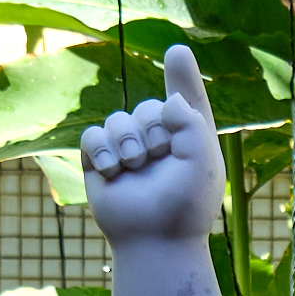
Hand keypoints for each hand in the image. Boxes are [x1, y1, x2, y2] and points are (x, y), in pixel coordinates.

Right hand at [80, 44, 222, 245]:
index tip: (177, 54)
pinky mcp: (100, 164)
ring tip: (133, 166)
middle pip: (147, 108)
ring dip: (126, 140)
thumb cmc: (184, 205)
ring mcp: (127, 152)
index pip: (185, 102)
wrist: (155, 241)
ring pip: (118, 119)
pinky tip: (111, 171)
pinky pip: (92, 136)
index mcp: (187, 140)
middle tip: (158, 157)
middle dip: (152, 128)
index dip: (181, 76)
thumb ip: (191, 120)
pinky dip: (100, 149)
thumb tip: (168, 101)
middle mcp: (158, 143)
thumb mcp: (201, 159)